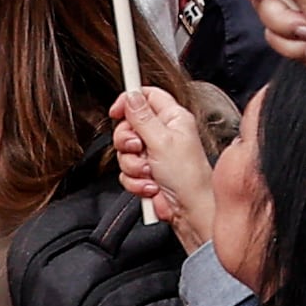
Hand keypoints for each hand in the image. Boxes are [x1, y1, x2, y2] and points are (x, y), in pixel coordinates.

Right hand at [113, 82, 217, 250]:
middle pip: (129, 125)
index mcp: (173, 118)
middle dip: (128, 141)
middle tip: (138, 148)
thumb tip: (131, 96)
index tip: (117, 111)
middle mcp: (163, 133)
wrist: (189, 209)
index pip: (147, 96)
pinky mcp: (146, 173)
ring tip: (150, 171)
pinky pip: (127, 171)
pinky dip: (135, 181)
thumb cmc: (188, 176)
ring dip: (133, 165)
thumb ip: (142, 118)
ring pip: (125, 151)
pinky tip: (150, 185)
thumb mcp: (162, 141)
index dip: (130, 100)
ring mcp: (153, 154)